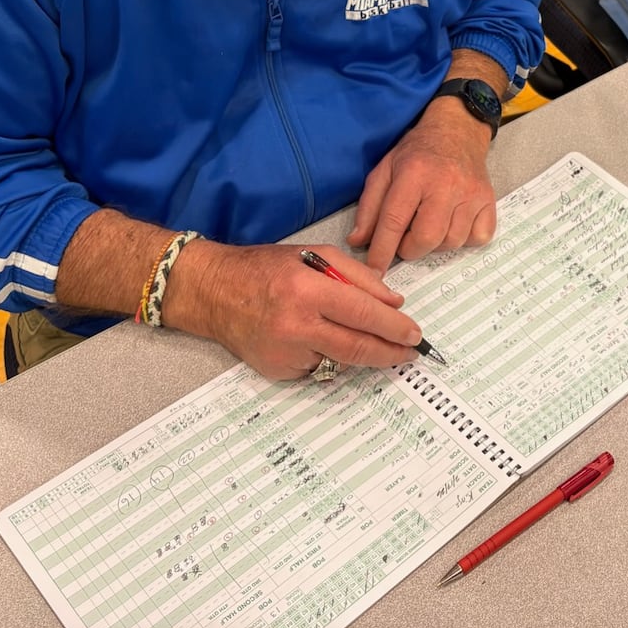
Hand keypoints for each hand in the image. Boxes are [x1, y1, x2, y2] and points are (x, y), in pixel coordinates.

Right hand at [169, 241, 420, 380]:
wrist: (214, 292)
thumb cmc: (267, 269)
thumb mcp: (314, 256)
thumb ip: (357, 276)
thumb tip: (394, 301)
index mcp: (307, 290)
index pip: (363, 313)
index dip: (394, 327)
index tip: (414, 333)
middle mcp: (296, 325)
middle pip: (357, 347)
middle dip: (390, 352)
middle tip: (410, 352)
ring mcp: (285, 353)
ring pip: (340, 361)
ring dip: (359, 353)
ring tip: (367, 340)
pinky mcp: (277, 371)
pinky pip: (317, 368)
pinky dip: (328, 357)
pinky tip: (319, 339)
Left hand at [347, 97, 496, 272]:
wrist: (457, 131)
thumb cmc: (417, 153)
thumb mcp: (385, 170)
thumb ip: (369, 207)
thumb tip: (358, 242)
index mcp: (414, 174)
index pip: (394, 221)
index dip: (382, 251)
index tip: (375, 269)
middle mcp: (445, 184)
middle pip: (427, 238)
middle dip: (411, 248)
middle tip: (406, 238)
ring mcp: (471, 193)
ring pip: (452, 242)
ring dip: (436, 243)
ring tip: (429, 225)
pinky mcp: (488, 201)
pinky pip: (477, 238)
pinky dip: (464, 239)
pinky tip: (453, 224)